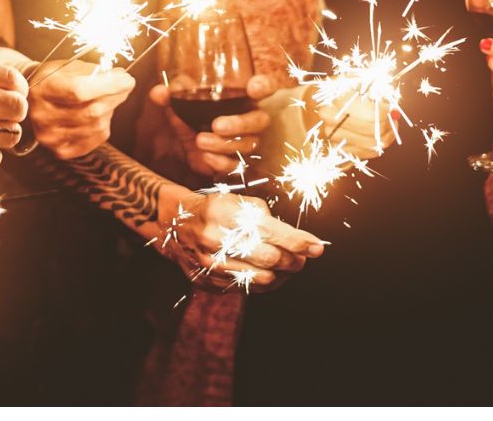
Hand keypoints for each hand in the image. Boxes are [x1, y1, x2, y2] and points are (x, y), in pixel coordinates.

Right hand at [27, 59, 133, 159]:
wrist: (31, 100)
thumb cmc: (53, 79)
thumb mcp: (67, 66)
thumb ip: (92, 71)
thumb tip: (119, 76)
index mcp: (42, 89)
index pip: (79, 90)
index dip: (108, 85)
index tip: (127, 78)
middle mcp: (42, 116)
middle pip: (91, 110)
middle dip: (116, 96)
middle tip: (125, 85)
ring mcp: (50, 136)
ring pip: (97, 125)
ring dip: (111, 109)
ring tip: (109, 98)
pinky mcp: (60, 150)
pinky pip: (95, 139)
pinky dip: (105, 125)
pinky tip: (101, 114)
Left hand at [150, 74, 278, 180]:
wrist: (186, 148)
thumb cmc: (191, 117)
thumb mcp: (179, 106)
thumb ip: (171, 97)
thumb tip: (159, 92)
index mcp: (241, 98)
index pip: (265, 87)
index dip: (264, 86)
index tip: (253, 88)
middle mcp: (249, 119)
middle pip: (259, 120)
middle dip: (240, 123)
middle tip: (216, 125)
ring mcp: (246, 142)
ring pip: (249, 144)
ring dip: (224, 144)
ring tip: (200, 141)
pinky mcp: (236, 162)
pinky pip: (237, 164)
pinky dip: (221, 161)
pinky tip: (206, 157)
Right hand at [157, 191, 322, 291]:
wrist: (175, 225)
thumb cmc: (214, 210)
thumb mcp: (237, 202)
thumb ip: (266, 219)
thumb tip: (301, 242)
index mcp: (223, 214)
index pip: (271, 232)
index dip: (299, 242)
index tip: (317, 246)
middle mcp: (214, 240)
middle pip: (269, 259)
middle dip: (293, 260)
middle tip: (303, 258)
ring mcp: (209, 265)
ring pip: (260, 279)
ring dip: (281, 275)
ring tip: (287, 266)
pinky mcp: (207, 282)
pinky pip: (245, 289)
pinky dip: (262, 283)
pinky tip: (267, 272)